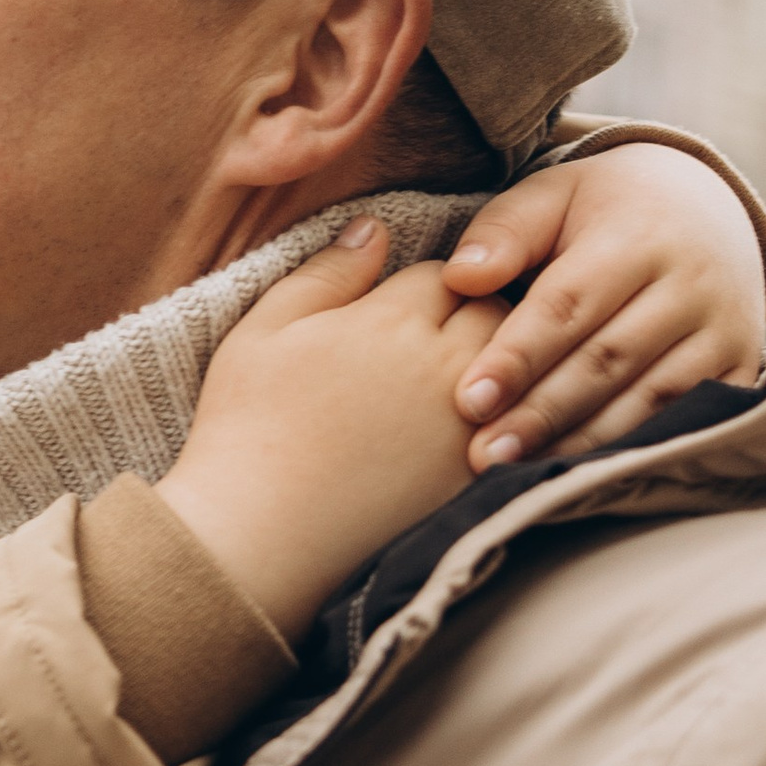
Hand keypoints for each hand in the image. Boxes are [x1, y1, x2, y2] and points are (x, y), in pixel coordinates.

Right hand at [159, 225, 497, 637]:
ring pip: (517, 370)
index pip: (442, 274)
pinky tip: (476, 429)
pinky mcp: (477, 478)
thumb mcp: (265, 330)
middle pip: (494, 313)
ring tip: (463, 377)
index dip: (425, 284)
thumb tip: (374, 229)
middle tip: (444, 335)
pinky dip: (507, 419)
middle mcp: (445, 365)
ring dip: (497, 364)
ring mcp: (469, 425)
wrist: (260, 536)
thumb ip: (327, 274)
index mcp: (392, 320)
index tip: (407, 304)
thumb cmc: (248, 428)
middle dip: (475, 314)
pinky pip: (517, 429)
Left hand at [442, 144, 765, 468]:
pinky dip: (631, 447)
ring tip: (518, 472)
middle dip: (541, 412)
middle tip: (483, 454)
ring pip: (650, 399)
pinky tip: (579, 470)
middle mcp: (691, 283)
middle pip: (608, 360)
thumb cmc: (607, 209)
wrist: (708, 208)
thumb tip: (460, 278)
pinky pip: (685, 418)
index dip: (518, 356)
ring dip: (581, 442)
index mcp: (638, 234)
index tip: (469, 400)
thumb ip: (504, 232)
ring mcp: (723, 329)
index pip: (569, 304)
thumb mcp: (554, 196)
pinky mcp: (741, 365)